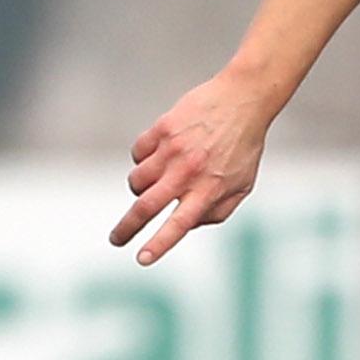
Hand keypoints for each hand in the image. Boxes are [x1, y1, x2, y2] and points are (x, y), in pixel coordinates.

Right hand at [110, 67, 279, 264]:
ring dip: (140, 187)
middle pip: (145, 207)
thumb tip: (186, 226)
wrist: (242, 100)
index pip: (179, 224)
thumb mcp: (242, 185)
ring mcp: (172, 150)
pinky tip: (161, 151)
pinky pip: (137, 153)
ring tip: (158, 179)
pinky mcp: (161, 129)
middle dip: (126, 229)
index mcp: (209, 189)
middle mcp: (188, 172)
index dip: (158, 244)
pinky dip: (142, 158)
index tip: (141, 259)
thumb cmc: (243, 147)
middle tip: (116, 240)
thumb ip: (217, 210)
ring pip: (137, 181)